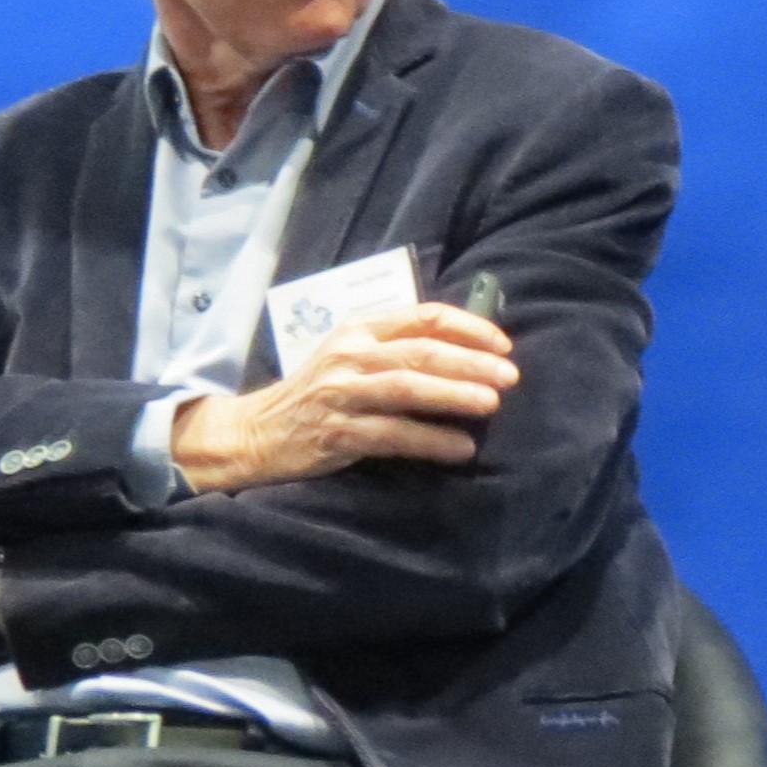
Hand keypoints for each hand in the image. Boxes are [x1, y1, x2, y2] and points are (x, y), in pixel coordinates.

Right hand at [169, 304, 516, 492]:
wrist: (257, 430)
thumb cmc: (319, 390)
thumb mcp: (352, 354)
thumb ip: (398, 346)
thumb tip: (471, 353)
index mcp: (360, 328)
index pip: (423, 317)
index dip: (469, 328)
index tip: (502, 345)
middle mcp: (350, 355)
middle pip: (420, 352)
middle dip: (471, 363)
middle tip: (509, 377)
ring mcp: (341, 393)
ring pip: (407, 389)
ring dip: (454, 396)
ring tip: (491, 405)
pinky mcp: (336, 432)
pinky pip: (393, 436)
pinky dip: (431, 441)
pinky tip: (460, 448)